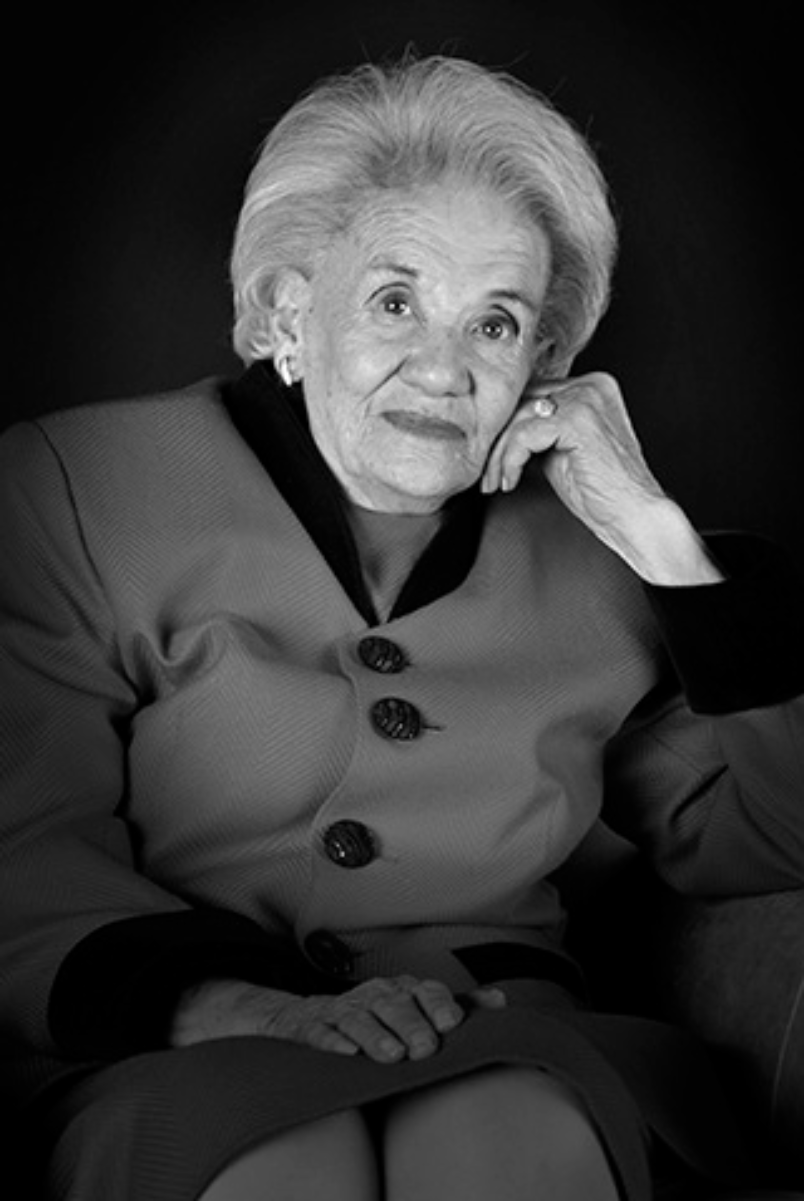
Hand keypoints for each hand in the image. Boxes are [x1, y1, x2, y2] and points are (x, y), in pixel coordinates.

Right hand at [171, 975, 506, 1062]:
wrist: (309, 1018)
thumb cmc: (376, 1017)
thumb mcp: (414, 1008)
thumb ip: (456, 1006)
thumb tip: (501, 1002)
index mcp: (401, 989)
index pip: (424, 990)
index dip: (438, 1004)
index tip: (453, 1023)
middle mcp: (373, 995)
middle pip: (394, 1005)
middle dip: (411, 1025)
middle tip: (426, 1049)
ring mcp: (341, 1009)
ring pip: (360, 1018)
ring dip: (377, 1036)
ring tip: (392, 1057)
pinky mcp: (312, 1026)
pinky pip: (321, 1032)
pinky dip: (333, 1042)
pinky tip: (346, 1055)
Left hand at [483, 371, 722, 584]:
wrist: (634, 516)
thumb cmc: (600, 492)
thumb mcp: (560, 451)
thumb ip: (538, 430)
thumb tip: (496, 429)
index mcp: (591, 387)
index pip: (530, 394)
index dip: (505, 427)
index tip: (491, 460)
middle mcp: (590, 386)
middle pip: (520, 402)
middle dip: (496, 441)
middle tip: (487, 474)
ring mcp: (585, 399)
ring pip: (518, 419)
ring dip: (498, 456)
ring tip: (496, 482)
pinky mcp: (577, 420)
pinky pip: (523, 435)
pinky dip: (509, 461)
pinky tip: (510, 482)